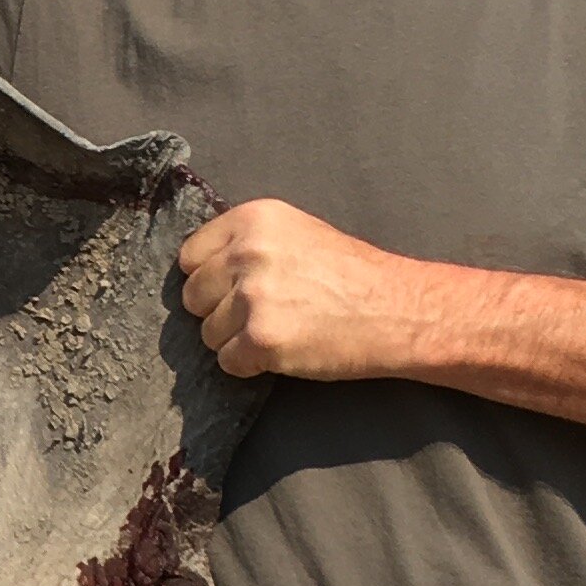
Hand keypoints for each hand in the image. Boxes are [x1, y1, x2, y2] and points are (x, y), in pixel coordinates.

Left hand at [178, 199, 429, 382]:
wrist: (395, 309)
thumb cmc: (351, 274)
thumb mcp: (297, 232)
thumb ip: (247, 242)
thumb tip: (202, 268)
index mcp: (253, 220)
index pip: (191, 255)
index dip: (209, 278)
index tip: (231, 289)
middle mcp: (247, 253)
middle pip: (193, 296)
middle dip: (219, 310)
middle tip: (261, 314)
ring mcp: (252, 297)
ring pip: (207, 332)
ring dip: (235, 340)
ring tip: (278, 330)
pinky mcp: (261, 338)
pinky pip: (227, 361)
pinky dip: (249, 365)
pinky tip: (282, 351)